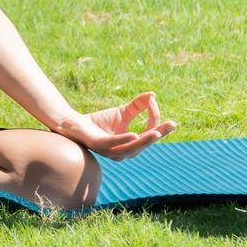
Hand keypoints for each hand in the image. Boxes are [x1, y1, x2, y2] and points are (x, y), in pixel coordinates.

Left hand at [53, 91, 176, 159]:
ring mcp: (110, 151)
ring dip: (145, 140)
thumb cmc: (99, 121)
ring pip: (131, 148)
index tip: (154, 101)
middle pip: (144, 144)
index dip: (155, 119)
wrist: (73, 123)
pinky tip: (134, 135)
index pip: (148, 134)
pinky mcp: (98, 145)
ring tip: (157, 132)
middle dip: (159, 134)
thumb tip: (153, 94)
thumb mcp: (122, 112)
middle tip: (172, 124)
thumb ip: (138, 106)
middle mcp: (122, 152)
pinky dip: (123, 140)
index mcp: (130, 145)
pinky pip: (112, 144)